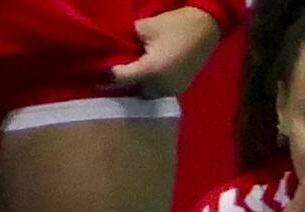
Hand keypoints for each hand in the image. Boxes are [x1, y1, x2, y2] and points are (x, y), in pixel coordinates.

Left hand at [108, 4, 225, 93]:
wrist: (205, 28)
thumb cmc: (175, 24)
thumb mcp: (145, 26)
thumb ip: (129, 41)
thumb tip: (119, 50)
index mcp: (152, 70)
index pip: (123, 78)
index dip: (109, 75)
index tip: (98, 74)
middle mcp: (161, 86)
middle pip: (134, 90)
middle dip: (124, 83)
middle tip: (113, 75)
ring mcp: (172, 90)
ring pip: (147, 93)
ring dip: (138, 86)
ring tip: (130, 76)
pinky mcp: (180, 89)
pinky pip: (159, 91)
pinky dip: (151, 85)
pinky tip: (147, 76)